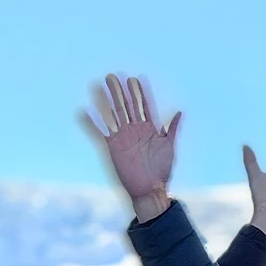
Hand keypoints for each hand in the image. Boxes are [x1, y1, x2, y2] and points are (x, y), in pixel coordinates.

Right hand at [81, 74, 180, 221]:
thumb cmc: (162, 169)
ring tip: (101, 86)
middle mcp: (134, 130)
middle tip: (113, 76)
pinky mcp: (113, 146)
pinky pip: (101, 131)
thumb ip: (172, 129)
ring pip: (114, 114)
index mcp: (149, 128)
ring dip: (107, 100)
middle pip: (126, 106)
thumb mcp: (169, 146)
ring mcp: (123, 137)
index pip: (143, 105)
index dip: (140, 92)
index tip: (135, 78)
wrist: (150, 188)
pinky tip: (85, 111)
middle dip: (120, 91)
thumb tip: (179, 112)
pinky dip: (93, 122)